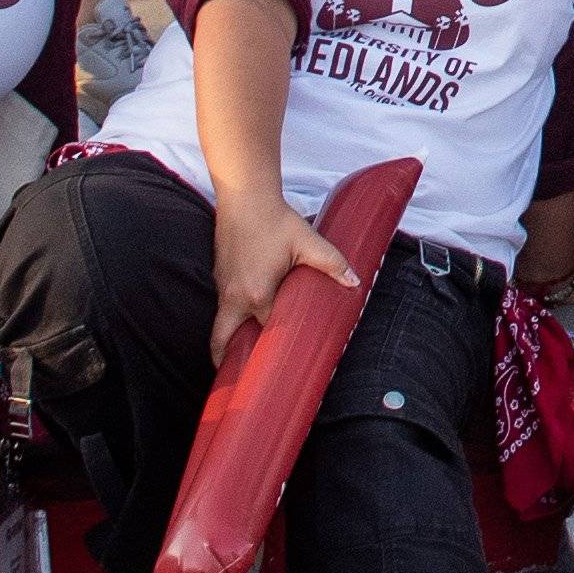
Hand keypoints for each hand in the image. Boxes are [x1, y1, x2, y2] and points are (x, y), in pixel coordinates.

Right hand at [213, 185, 359, 355]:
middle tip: (243, 375)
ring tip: (242, 355)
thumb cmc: (274, 220)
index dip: (276, 345)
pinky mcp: (219, 277)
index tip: (282, 361)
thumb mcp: (307, 241)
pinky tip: (245, 318)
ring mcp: (222, 288)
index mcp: (256, 295)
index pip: (266, 331)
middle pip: (223, 341)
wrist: (246, 198)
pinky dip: (229, 319)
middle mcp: (233, 297)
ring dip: (229, 339)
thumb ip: (332, 262)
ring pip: (221, 325)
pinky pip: (222, 307)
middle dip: (228, 360)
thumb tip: (354, 281)